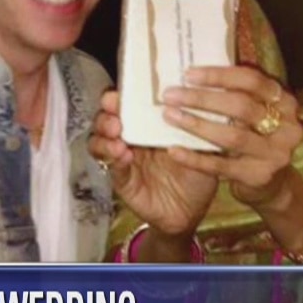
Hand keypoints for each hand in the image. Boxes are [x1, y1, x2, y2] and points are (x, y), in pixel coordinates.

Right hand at [89, 91, 217, 238]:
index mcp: (149, 125)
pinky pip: (110, 164)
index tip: (126, 90)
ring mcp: (123, 157)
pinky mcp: (120, 177)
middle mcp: (131, 137)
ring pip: (99, 139)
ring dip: (104, 133)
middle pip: (107, 117)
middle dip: (107, 111)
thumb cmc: (196, 176)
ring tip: (116, 133)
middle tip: (116, 111)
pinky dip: (113, 157)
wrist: (191, 211)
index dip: (123, 95)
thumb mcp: (202, 148)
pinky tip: (122, 154)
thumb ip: (196, 128)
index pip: (129, 104)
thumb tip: (196, 102)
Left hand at [160, 66, 302, 209]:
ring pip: (232, 136)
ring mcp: (275, 154)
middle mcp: (287, 126)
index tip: (187, 74)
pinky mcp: (259, 176)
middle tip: (170, 95)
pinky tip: (173, 150)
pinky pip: (221, 166)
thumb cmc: (251, 133)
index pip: (252, 80)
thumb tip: (189, 71)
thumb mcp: (251, 110)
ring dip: (197, 125)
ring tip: (169, 116)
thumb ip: (232, 91)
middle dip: (202, 99)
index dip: (219, 76)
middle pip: (241, 106)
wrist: (267, 179)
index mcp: (284, 101)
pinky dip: (194, 158)